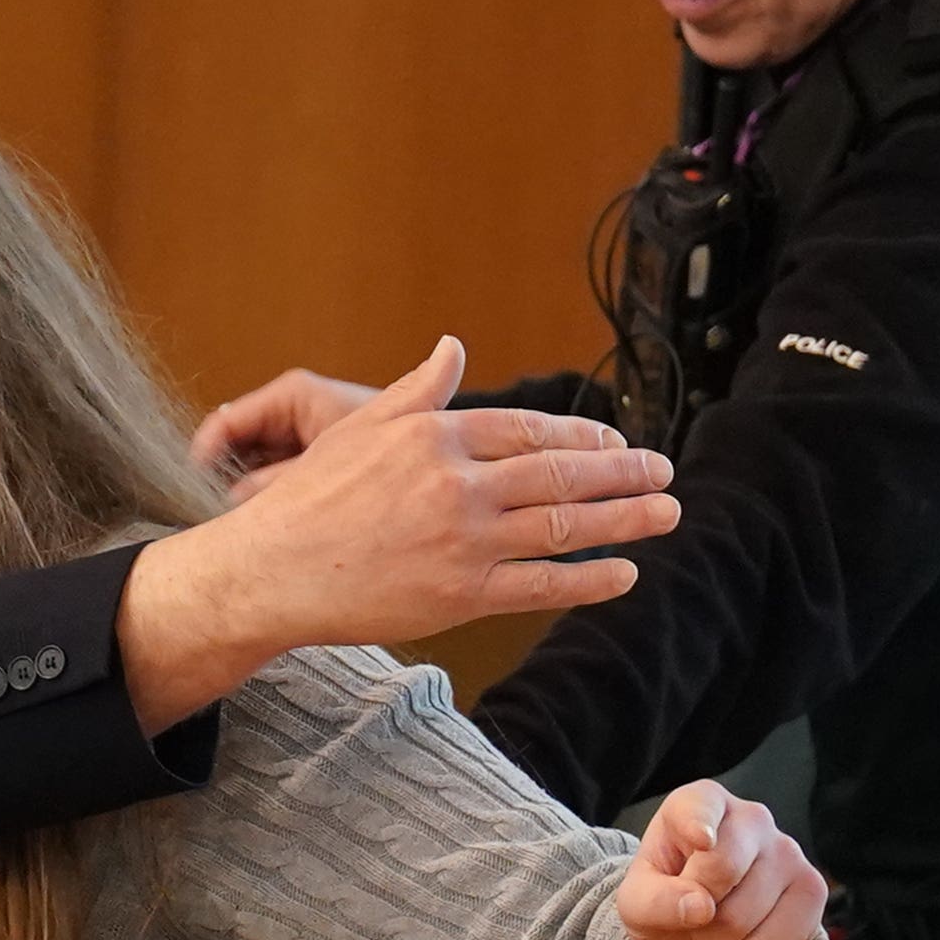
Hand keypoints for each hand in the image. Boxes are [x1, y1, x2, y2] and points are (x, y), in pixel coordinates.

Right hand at [114, 338, 675, 727]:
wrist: (272, 571)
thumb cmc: (308, 500)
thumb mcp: (359, 426)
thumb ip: (418, 389)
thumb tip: (452, 346)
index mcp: (436, 437)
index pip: (529, 430)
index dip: (581, 436)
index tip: (616, 441)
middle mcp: (457, 484)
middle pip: (559, 475)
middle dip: (622, 472)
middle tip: (664, 472)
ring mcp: (463, 541)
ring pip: (563, 527)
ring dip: (624, 519)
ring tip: (667, 513)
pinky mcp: (460, 593)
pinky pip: (541, 585)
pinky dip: (589, 579)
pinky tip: (625, 573)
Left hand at [618, 779, 824, 939]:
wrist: (704, 928)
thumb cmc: (665, 900)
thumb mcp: (637, 904)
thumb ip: (654, 902)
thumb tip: (699, 906)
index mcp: (700, 802)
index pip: (701, 808)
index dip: (698, 825)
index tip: (701, 841)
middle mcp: (751, 817)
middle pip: (720, 871)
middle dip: (692, 912)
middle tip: (688, 914)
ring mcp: (789, 851)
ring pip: (745, 917)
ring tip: (711, 928)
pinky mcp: (813, 890)